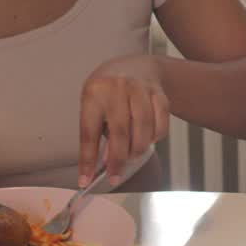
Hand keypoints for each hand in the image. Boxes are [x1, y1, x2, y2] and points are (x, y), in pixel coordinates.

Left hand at [79, 53, 169, 187]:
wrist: (136, 65)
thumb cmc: (109, 90)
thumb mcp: (94, 105)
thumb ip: (98, 132)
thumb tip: (105, 161)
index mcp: (94, 93)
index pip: (89, 132)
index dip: (88, 159)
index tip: (85, 180)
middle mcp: (117, 89)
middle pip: (120, 132)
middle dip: (118, 159)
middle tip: (115, 175)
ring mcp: (140, 89)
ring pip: (143, 128)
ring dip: (138, 149)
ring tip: (131, 156)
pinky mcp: (159, 93)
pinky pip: (161, 122)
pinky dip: (155, 137)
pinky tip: (148, 140)